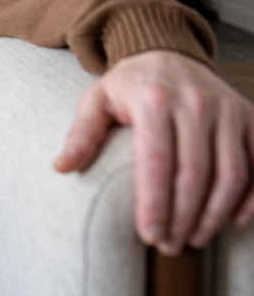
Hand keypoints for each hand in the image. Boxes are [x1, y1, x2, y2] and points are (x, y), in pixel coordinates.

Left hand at [54, 49, 253, 255]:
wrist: (166, 50)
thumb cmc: (129, 84)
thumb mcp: (97, 100)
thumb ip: (81, 134)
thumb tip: (61, 167)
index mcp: (153, 99)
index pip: (155, 162)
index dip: (154, 204)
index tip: (149, 235)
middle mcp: (194, 102)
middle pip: (194, 174)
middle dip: (183, 217)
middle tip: (170, 245)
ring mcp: (227, 109)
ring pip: (230, 174)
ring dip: (214, 214)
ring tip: (194, 238)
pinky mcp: (249, 116)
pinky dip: (252, 195)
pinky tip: (233, 220)